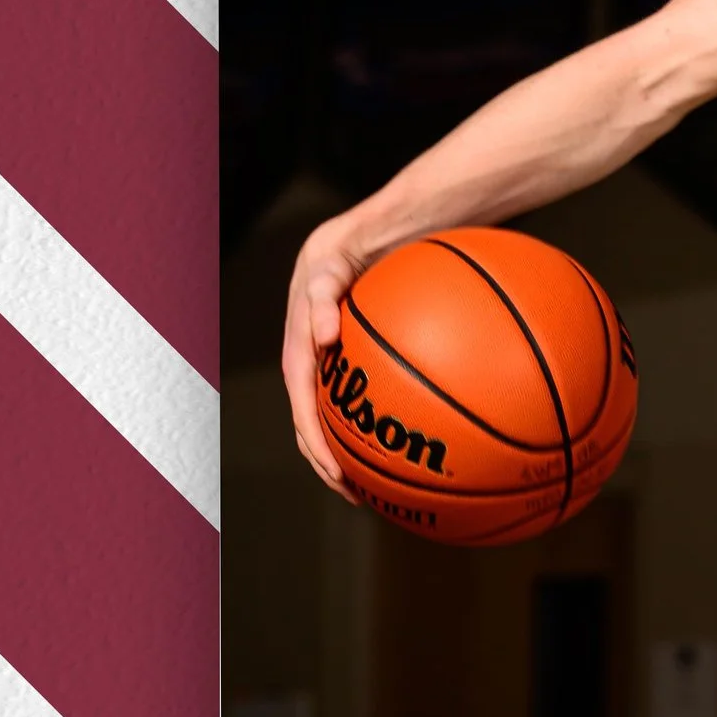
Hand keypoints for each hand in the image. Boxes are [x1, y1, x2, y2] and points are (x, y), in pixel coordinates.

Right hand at [281, 216, 370, 498]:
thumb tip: (323, 337)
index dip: (314, 439)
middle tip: (354, 492)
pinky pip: (371, 393)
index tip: (335, 471)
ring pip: (339, 412)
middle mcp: (316, 351)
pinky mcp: (364, 354)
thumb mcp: (333, 260)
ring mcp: (339, 354)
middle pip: (313, 418)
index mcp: (300, 339)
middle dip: (328, 458)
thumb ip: (324, 293)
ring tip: (378, 483)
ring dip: (352, 448)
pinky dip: (384, 419)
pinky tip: (415, 438)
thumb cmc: (358, 241)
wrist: (386, 225)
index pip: (301, 400)